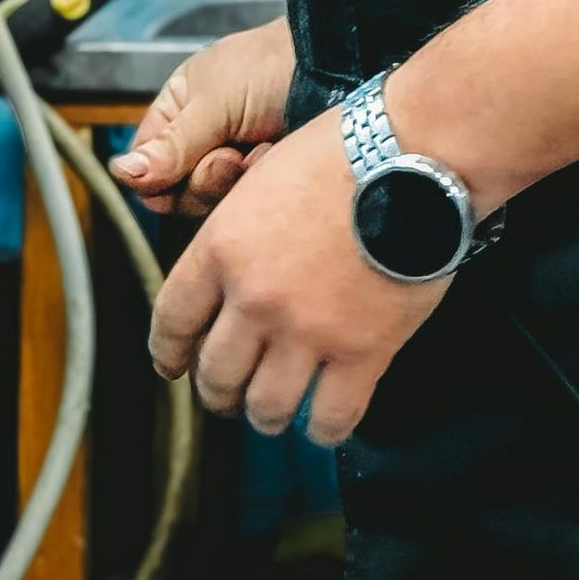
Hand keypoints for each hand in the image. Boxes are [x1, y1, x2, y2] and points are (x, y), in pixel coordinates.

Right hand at [111, 17, 294, 218]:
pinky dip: (262, 184)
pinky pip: (248, 206)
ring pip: (212, 204)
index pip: (145, 165)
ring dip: (236, 180)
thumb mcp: (214, 102)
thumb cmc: (271, 67)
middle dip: (205, 179)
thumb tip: (121, 173)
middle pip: (177, 194)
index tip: (174, 174)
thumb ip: (171, 145)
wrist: (338, 68)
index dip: (155, 178)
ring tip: (260, 149)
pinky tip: (278, 156)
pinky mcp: (265, 183)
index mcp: (176, 112)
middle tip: (229, 156)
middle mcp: (200, 142)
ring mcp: (234, 164)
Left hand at [146, 103, 448, 446]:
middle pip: (215, 375)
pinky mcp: (361, 352)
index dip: (167, 353)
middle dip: (218, 392)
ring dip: (265, 416)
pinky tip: (324, 420)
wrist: (412, 156)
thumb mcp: (264, 178)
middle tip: (229, 394)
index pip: (171, 319)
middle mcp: (254, 296)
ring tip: (274, 411)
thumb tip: (230, 273)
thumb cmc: (345, 152)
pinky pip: (330, 418)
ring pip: (265, 408)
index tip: (172, 366)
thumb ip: (239, 233)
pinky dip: (322, 428)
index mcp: (223, 246)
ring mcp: (307, 329)